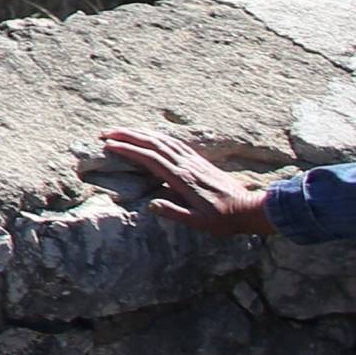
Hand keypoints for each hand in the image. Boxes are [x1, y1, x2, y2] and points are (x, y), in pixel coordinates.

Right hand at [102, 128, 277, 235]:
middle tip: (106, 132)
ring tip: (122, 131)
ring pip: (162, 139)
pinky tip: (151, 136)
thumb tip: (150, 205)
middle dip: (128, 135)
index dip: (128, 149)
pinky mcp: (199, 160)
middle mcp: (186, 164)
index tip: (110, 145)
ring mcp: (193, 160)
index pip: (150, 159)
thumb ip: (175, 213)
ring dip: (140, 132)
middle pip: (153, 143)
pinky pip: (174, 142)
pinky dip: (157, 136)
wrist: (249, 208)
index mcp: (182, 179)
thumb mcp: (199, 223)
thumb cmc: (223, 220)